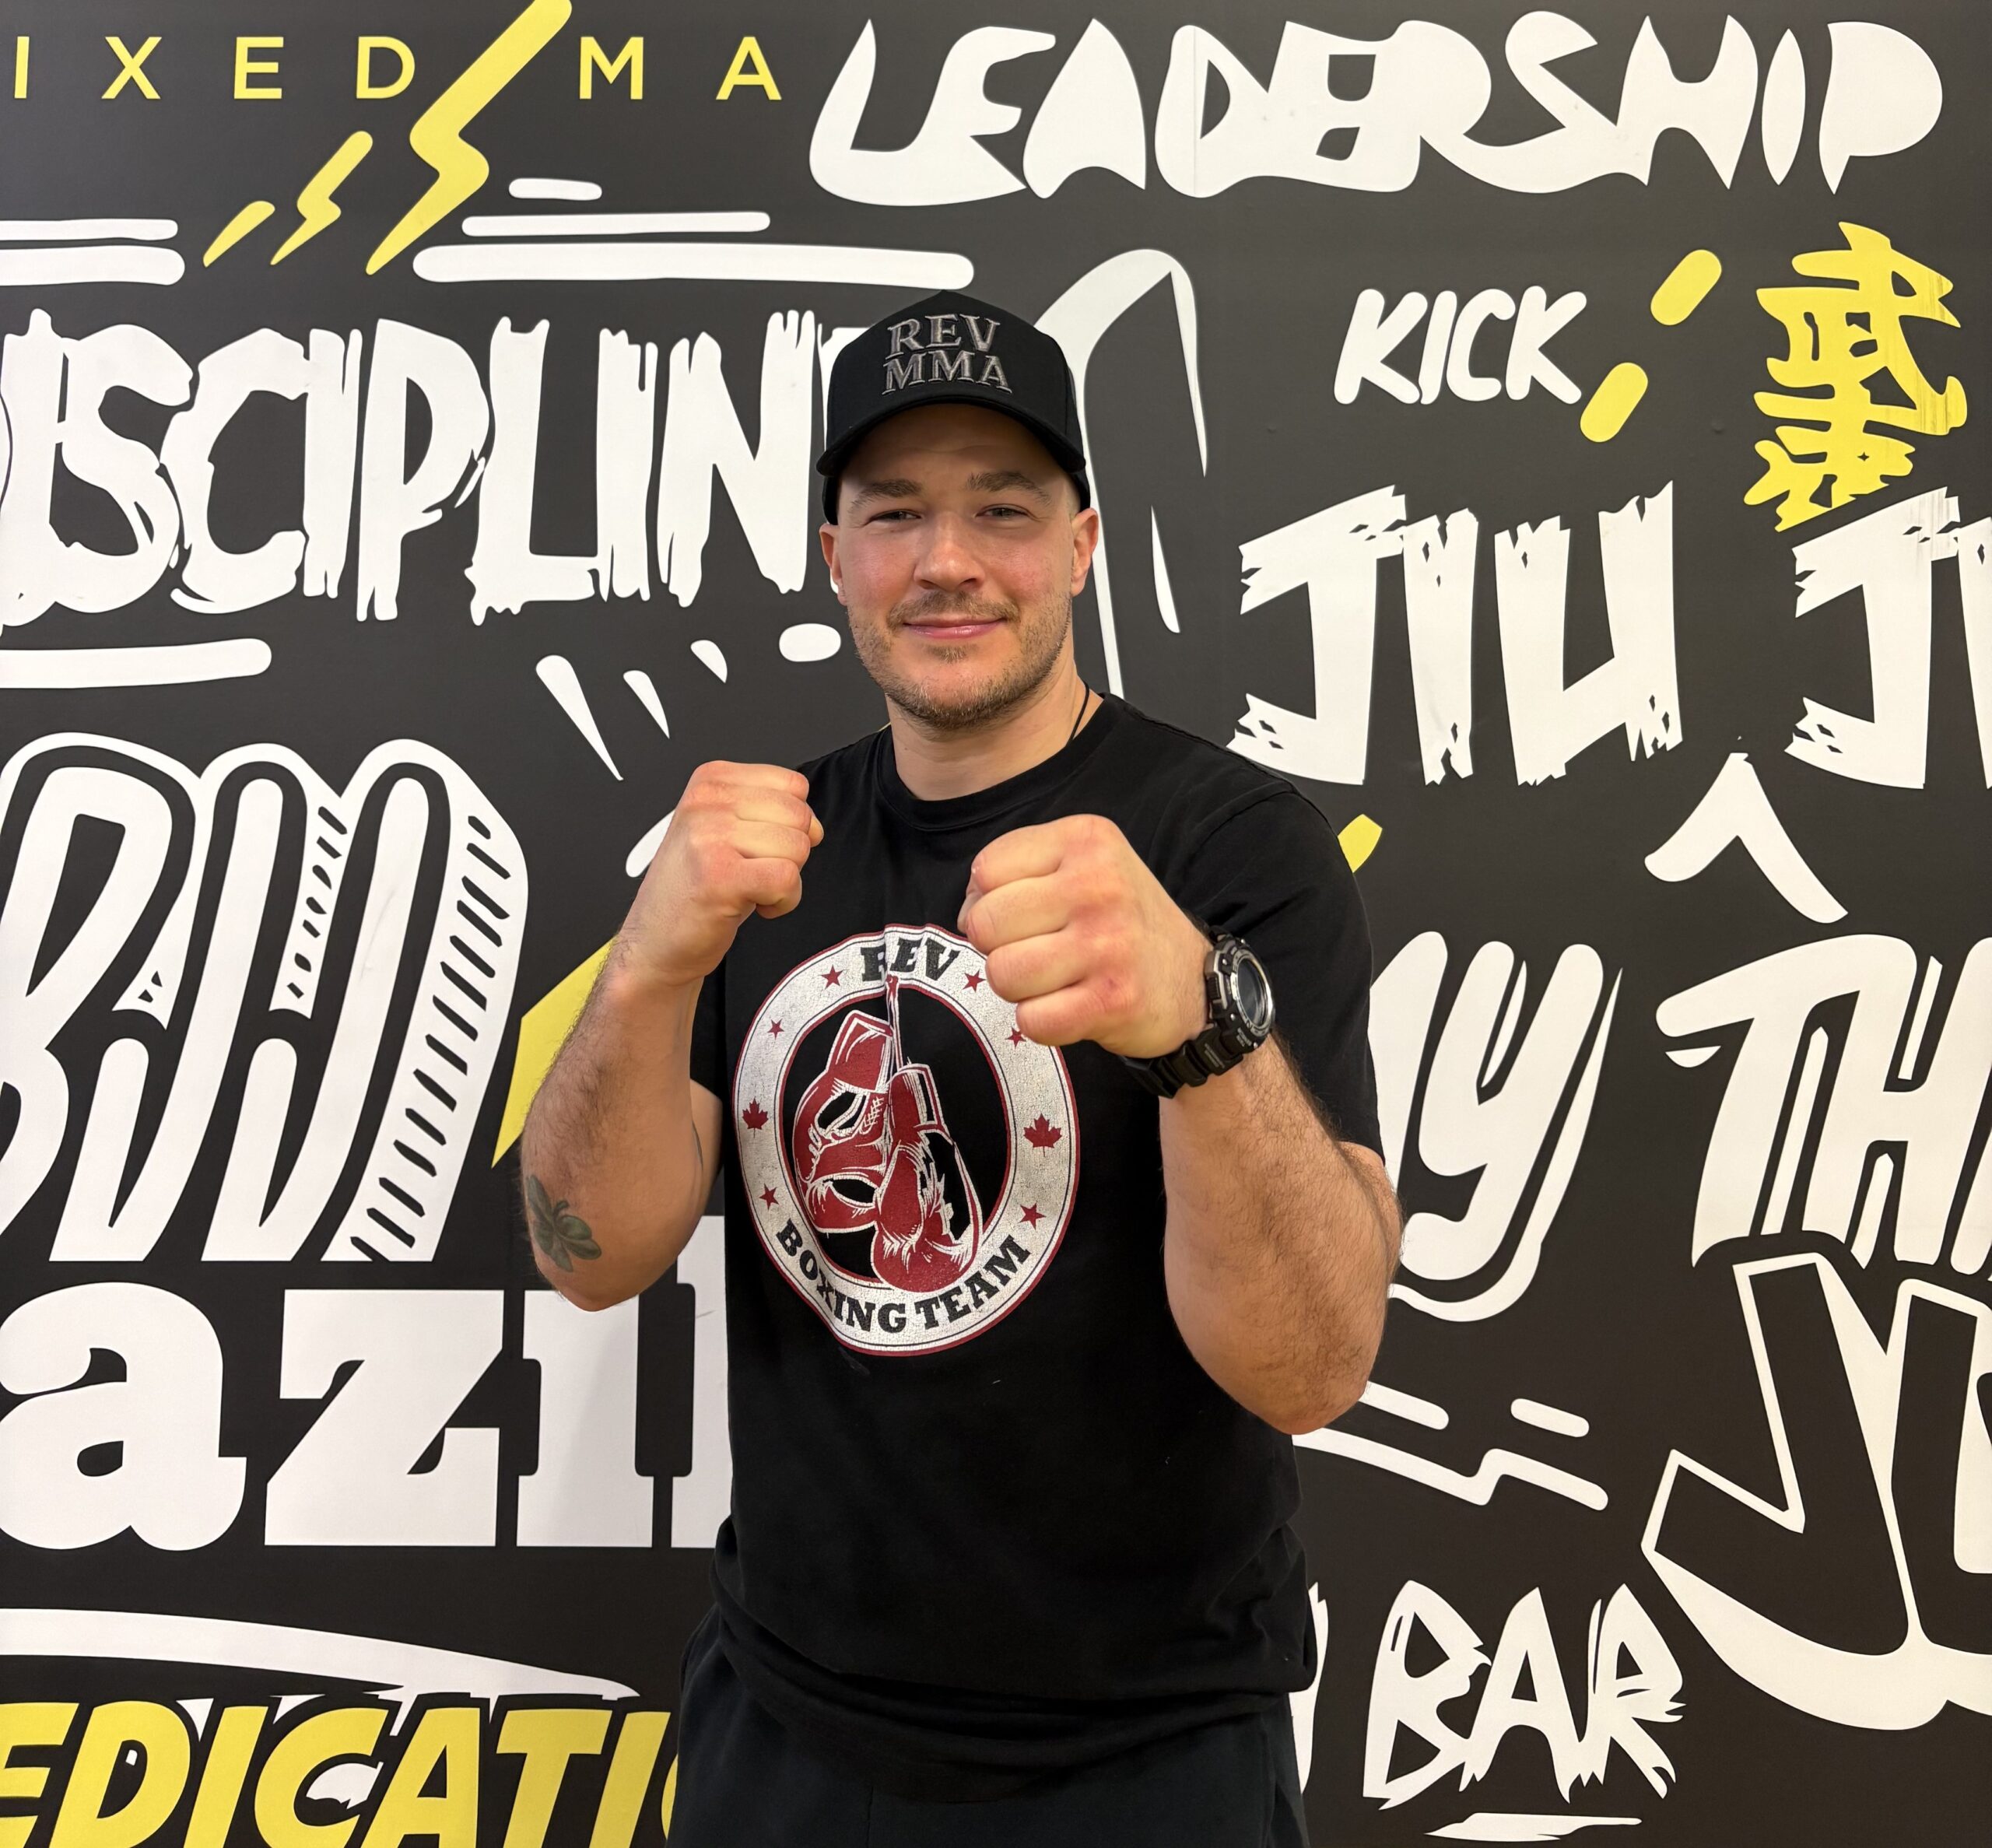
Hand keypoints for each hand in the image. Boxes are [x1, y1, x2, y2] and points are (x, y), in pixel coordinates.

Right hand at [620, 762, 821, 990]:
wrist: (654, 941)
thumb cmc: (694, 889)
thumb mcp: (723, 830)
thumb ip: (767, 812)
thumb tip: (815, 824)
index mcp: (711, 780)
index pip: (793, 785)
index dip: (793, 824)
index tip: (763, 847)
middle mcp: (707, 801)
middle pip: (799, 815)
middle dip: (790, 852)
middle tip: (753, 872)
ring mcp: (711, 835)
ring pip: (797, 847)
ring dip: (785, 880)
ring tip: (749, 889)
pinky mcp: (720, 875)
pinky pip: (787, 878)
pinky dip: (783, 901)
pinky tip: (755, 905)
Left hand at [957, 814, 1208, 1056]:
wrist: (1194, 982)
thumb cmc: (1118, 922)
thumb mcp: (1081, 866)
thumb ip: (1017, 871)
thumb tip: (966, 911)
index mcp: (1087, 839)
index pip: (985, 870)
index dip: (989, 900)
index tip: (1027, 915)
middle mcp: (1099, 884)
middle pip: (984, 924)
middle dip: (999, 946)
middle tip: (1040, 951)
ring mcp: (1109, 943)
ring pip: (1002, 974)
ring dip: (1019, 988)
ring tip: (1056, 979)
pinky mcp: (1113, 1000)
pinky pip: (1031, 1021)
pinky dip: (1042, 1023)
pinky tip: (1072, 1007)